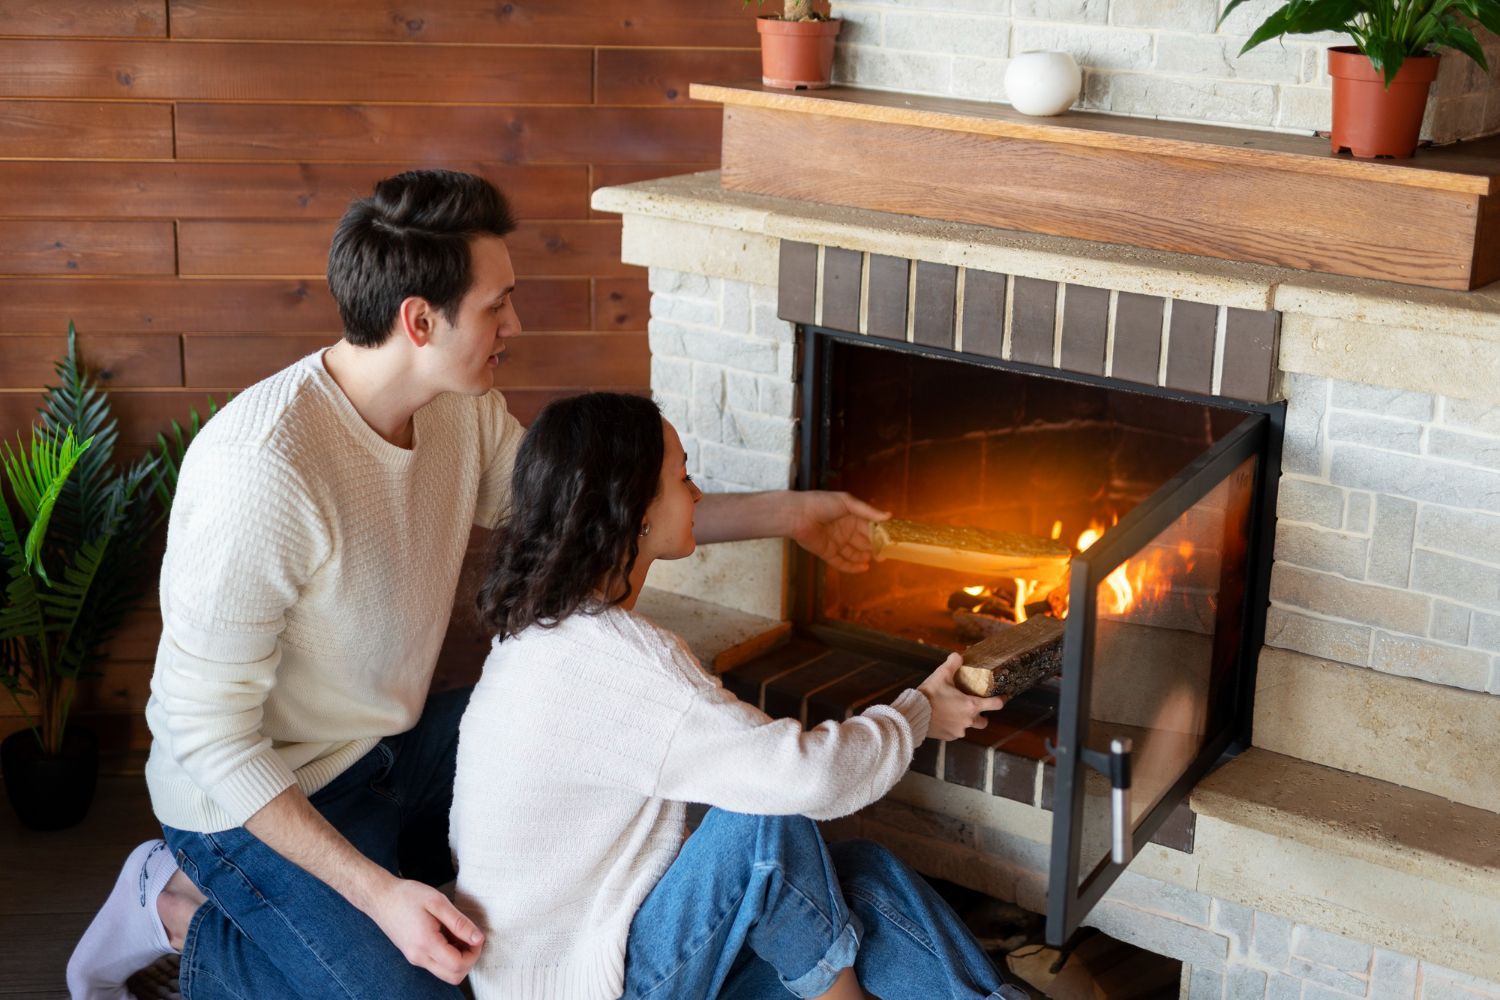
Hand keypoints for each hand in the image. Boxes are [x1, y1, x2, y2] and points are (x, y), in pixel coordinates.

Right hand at [366, 876, 483, 984]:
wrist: (381, 897)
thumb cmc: (407, 895)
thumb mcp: (437, 902)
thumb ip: (459, 922)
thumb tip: (478, 938)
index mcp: (425, 943)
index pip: (458, 965)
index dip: (474, 953)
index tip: (477, 936)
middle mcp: (419, 957)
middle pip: (453, 976)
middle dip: (469, 960)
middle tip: (471, 938)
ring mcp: (415, 958)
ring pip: (446, 973)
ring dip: (459, 958)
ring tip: (459, 934)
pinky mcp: (414, 955)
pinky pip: (437, 964)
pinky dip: (449, 955)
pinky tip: (448, 935)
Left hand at [787, 490, 889, 572]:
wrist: (798, 515)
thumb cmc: (821, 504)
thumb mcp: (847, 502)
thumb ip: (868, 511)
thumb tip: (889, 516)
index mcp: (851, 516)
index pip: (869, 526)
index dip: (880, 533)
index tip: (891, 540)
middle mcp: (845, 530)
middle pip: (863, 541)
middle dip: (875, 547)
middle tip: (885, 554)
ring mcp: (836, 542)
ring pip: (854, 553)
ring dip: (865, 557)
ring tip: (876, 559)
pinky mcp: (827, 553)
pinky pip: (842, 563)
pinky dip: (852, 567)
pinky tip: (864, 568)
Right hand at [918, 654, 1006, 740]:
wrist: (913, 714)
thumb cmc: (929, 695)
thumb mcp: (942, 675)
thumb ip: (953, 663)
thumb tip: (958, 655)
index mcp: (971, 705)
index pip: (995, 704)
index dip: (1001, 700)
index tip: (1003, 697)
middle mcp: (968, 720)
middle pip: (984, 722)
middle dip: (982, 716)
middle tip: (974, 708)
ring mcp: (959, 730)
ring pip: (968, 727)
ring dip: (965, 721)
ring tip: (953, 713)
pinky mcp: (949, 737)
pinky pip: (955, 732)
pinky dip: (952, 726)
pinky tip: (943, 719)